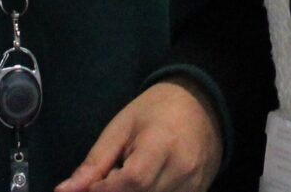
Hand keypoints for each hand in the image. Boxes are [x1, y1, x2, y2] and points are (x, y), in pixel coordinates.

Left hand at [55, 79, 221, 191]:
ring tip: (123, 181)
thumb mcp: (120, 128)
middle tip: (104, 184)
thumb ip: (94, 164)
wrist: (201, 106)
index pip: (131, 181)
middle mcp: (182, 170)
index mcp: (161, 144)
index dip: (104, 191)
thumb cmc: (156, 112)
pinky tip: (140, 187)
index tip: (89, 188)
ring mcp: (194, 186)